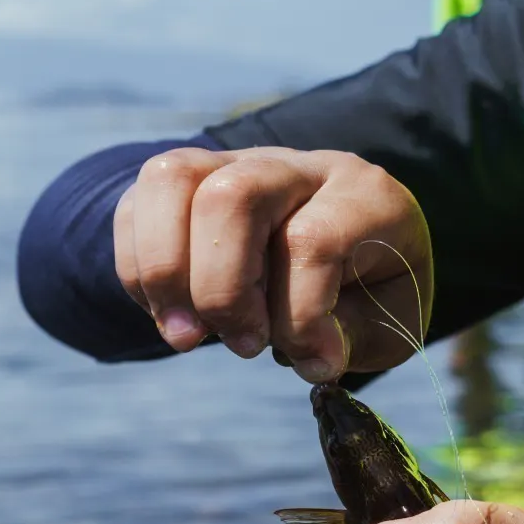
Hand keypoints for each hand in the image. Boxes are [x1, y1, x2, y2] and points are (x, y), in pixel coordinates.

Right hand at [112, 146, 430, 380]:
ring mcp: (236, 164)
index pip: (311, 240)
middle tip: (243, 347)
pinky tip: (170, 313)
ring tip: (187, 337)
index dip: (299, 316)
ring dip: (164, 272)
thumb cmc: (372, 293)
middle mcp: (297, 167)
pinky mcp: (188, 182)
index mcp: (362, 195)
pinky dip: (138, 270)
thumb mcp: (388, 322)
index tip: (312, 359)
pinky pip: (136, 206)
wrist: (351, 254)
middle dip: (221, 290)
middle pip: (232, 196)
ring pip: (173, 179)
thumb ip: (349, 338)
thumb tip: (302, 354)